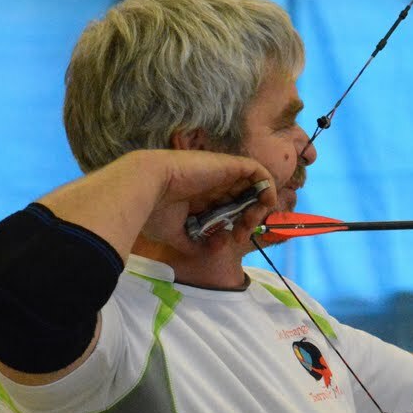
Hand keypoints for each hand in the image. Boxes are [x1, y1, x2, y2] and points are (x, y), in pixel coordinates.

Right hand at [140, 150, 275, 250]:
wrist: (146, 188)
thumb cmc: (154, 210)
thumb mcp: (174, 234)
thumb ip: (194, 242)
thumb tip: (215, 247)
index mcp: (199, 198)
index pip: (226, 210)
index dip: (235, 225)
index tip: (232, 240)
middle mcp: (212, 185)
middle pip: (241, 200)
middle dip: (248, 219)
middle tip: (242, 234)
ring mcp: (221, 174)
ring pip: (251, 186)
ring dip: (258, 204)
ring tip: (252, 220)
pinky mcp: (228, 165)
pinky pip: (257, 170)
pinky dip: (266, 184)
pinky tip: (265, 201)